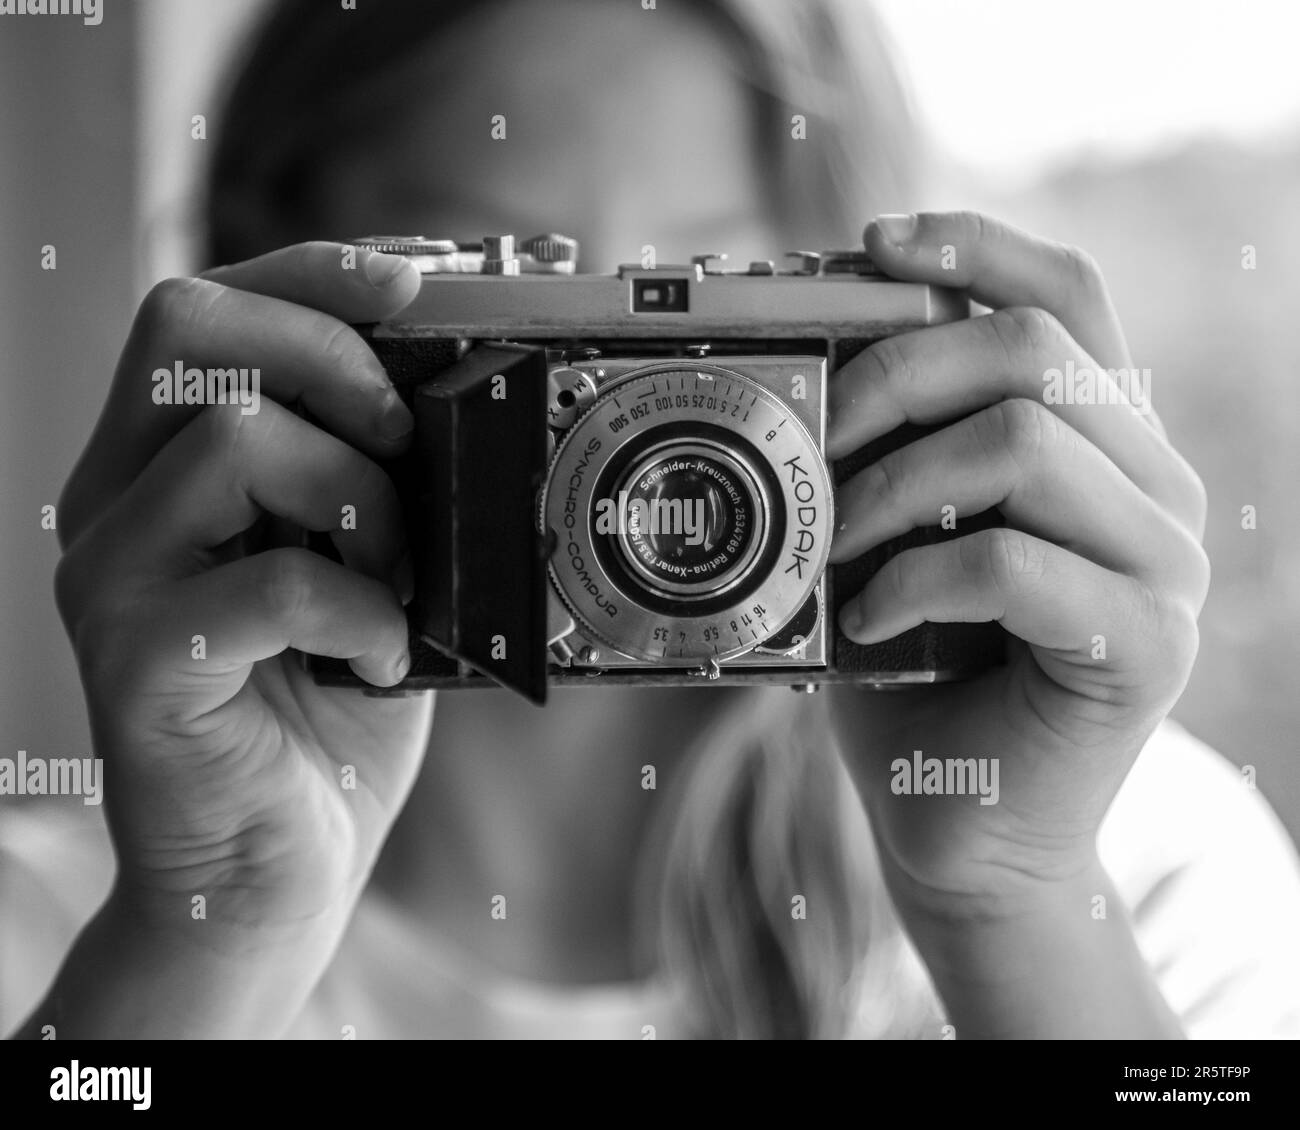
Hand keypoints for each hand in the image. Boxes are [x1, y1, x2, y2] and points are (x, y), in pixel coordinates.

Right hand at [55, 242, 432, 950]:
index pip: (205, 310)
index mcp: (163, 467)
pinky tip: (380, 656)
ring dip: (358, 495)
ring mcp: (114, 582)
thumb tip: (456, 392)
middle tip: (402, 435)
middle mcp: (116, 506)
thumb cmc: (323, 712)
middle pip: (187, 329)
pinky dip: (358, 608)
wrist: (270, 868)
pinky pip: (269, 583)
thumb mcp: (361, 569)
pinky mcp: (143, 665)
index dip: (310, 274)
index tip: (412, 283)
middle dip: (329, 355)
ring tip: (394, 573)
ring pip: (229, 437)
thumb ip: (372, 481)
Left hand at [825, 211, 1209, 919]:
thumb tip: (800, 363)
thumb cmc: (919, 682)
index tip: (874, 242)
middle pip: (1034, 352)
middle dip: (896, 375)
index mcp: (1103, 446)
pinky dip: (914, 579)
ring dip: (890, 487)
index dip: (977, 249)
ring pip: (1022, 443)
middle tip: (815, 439)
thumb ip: (886, 456)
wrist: (968, 832)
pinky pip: (1012, 564)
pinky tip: (869, 618)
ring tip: (831, 546)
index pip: (1070, 298)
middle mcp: (1155, 489)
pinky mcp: (1143, 646)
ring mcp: (1162, 566)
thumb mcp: (895, 542)